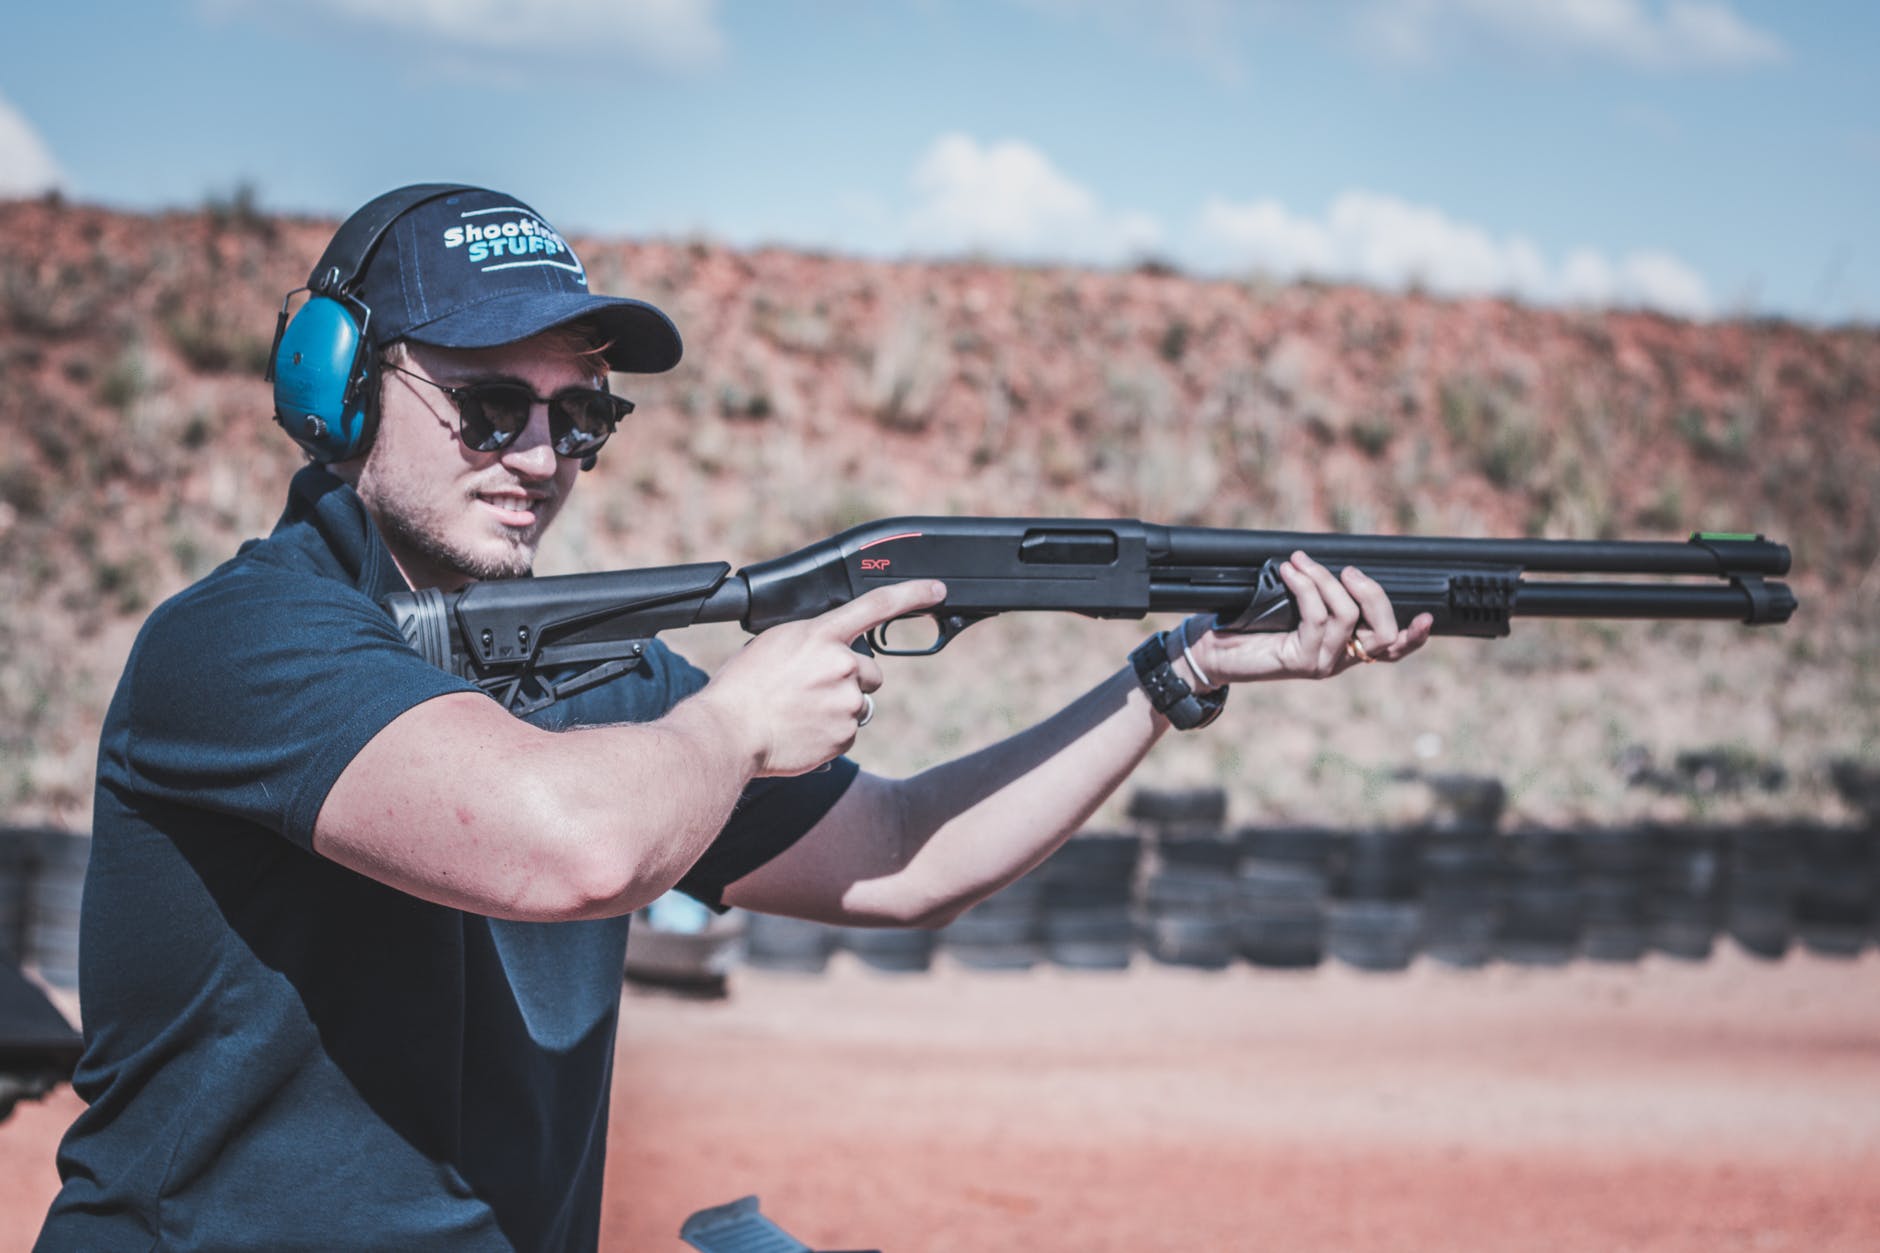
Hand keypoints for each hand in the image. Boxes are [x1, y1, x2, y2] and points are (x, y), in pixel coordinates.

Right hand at [701, 579, 947, 776]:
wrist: (729, 731)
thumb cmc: (742, 687)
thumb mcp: (776, 644)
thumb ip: (813, 641)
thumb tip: (832, 650)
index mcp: (821, 634)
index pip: (875, 605)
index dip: (912, 594)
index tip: (937, 590)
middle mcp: (841, 664)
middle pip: (870, 670)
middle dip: (851, 680)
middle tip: (812, 691)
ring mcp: (846, 701)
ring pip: (859, 704)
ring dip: (839, 708)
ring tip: (800, 713)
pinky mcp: (845, 735)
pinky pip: (848, 733)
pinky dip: (830, 735)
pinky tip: (802, 732)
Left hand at [1184, 551, 1430, 683]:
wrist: (1211, 652)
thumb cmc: (1248, 626)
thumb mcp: (1290, 607)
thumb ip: (1319, 594)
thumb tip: (1331, 562)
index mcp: (1346, 648)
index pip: (1392, 650)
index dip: (1414, 637)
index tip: (1427, 618)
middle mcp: (1339, 660)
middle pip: (1383, 633)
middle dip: (1372, 593)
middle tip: (1348, 570)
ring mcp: (1322, 663)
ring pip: (1347, 616)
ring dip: (1326, 580)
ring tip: (1302, 562)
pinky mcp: (1300, 661)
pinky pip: (1315, 617)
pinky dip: (1306, 586)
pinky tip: (1290, 572)